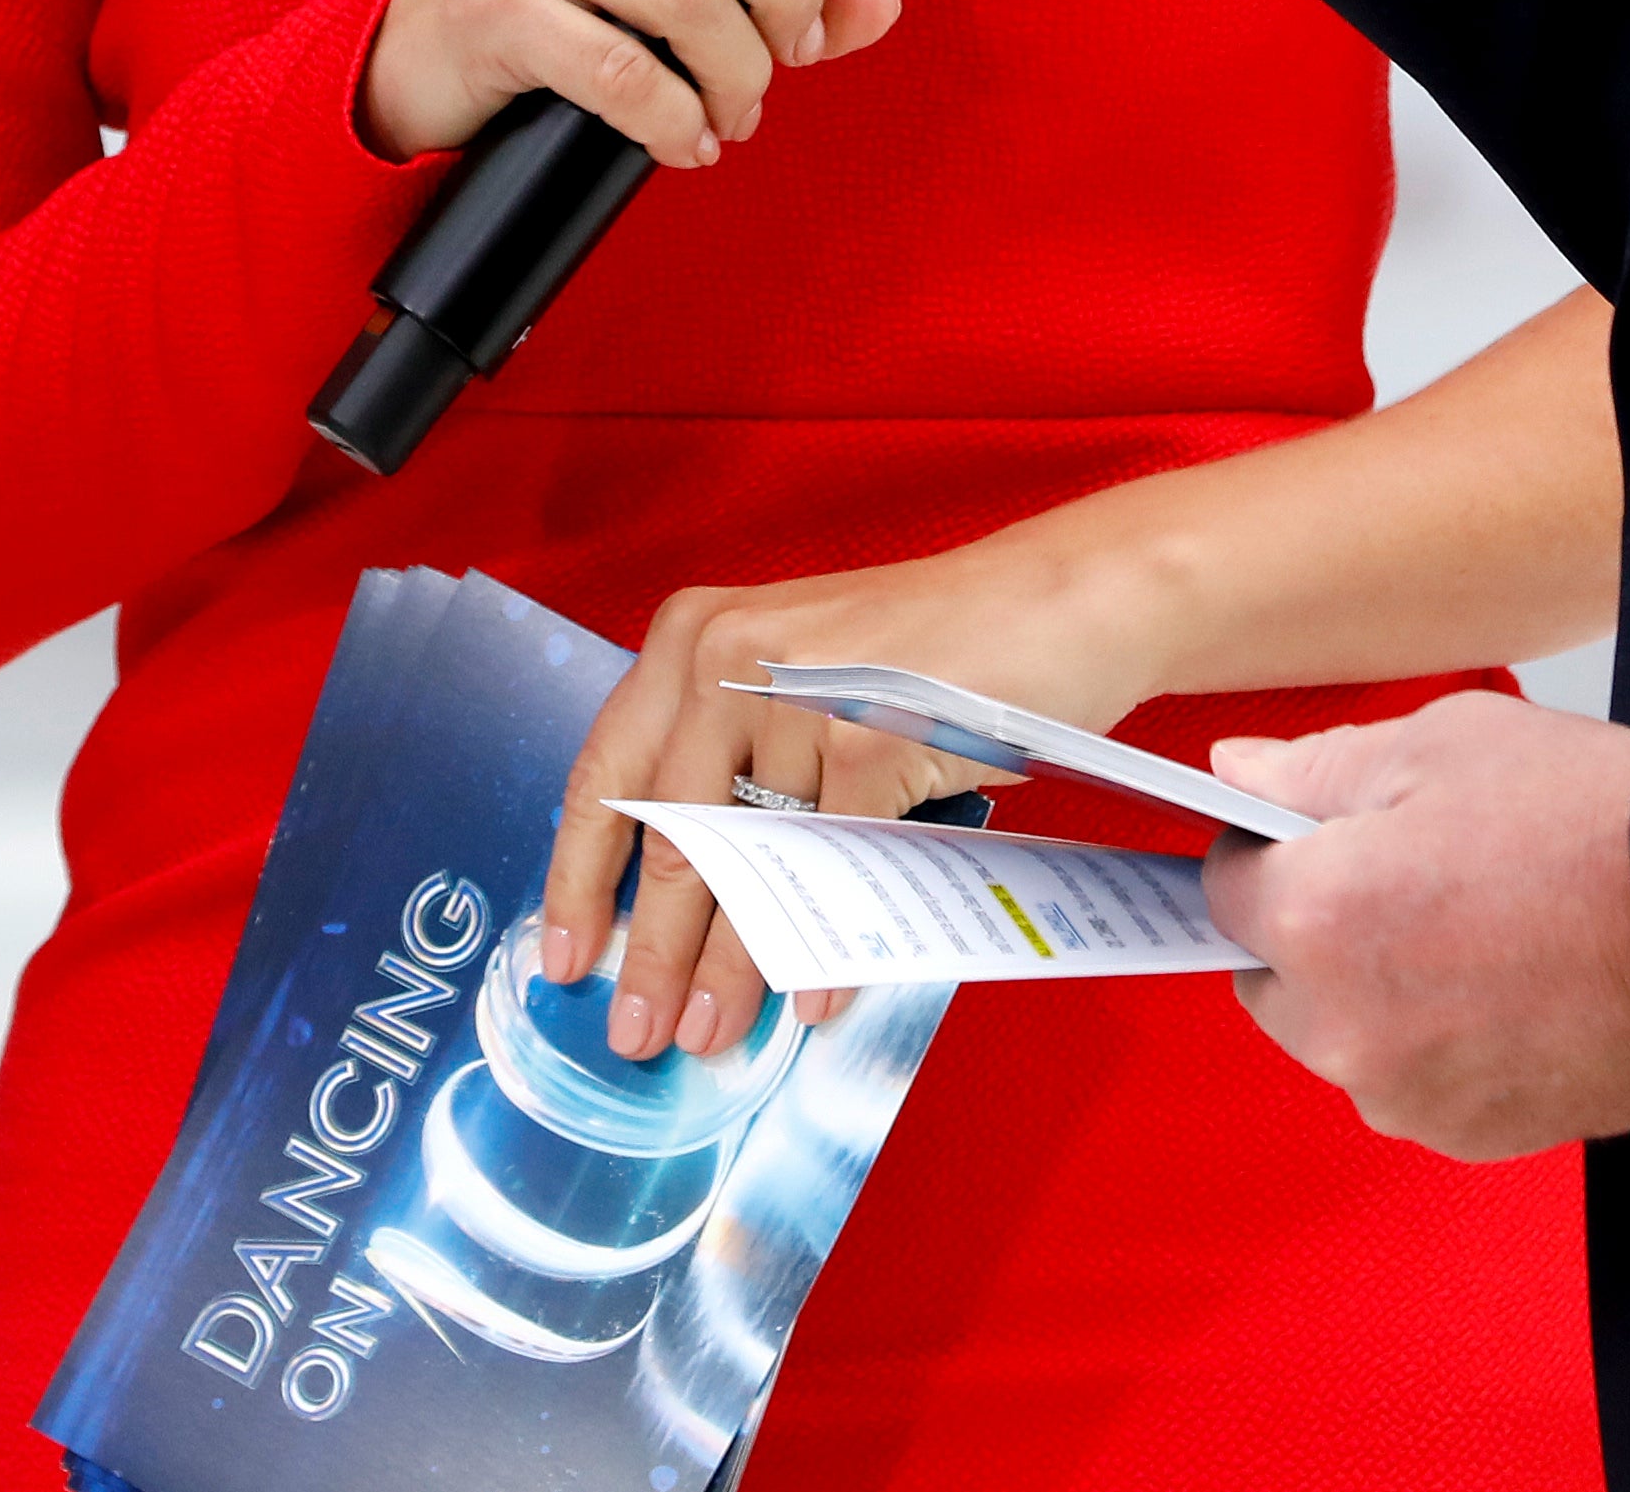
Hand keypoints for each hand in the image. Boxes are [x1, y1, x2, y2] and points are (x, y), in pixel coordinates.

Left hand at [539, 522, 1187, 1060]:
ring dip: (730, 964)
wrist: (1067, 597)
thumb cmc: (932, 653)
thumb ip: (742, 766)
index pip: (607, 774)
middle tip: (635, 1030)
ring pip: (749, 862)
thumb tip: (692, 907)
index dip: (579, 877)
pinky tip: (816, 996)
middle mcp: (727, 655)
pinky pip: (838, 865)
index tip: (562, 957)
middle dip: (649, 949)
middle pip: (669, 835)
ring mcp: (799, 694)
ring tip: (711, 1032)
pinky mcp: (871, 735)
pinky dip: (827, 942)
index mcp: (693, 638)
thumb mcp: (803, 685)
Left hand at [1196, 693, 1629, 1156]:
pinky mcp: (1474, 1137)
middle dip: (1308, 928)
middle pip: (1271, 978)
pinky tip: (1503, 985)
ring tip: (1465, 929)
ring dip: (1370, 992)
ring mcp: (1411, 1098)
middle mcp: (1346, 1031)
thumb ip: (1313, 769)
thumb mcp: (1437, 746)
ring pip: (1342, 1037)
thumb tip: (1233, 773)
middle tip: (1397, 875)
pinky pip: (1412, 1082)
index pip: (1223, 891)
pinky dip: (1434, 1042)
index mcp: (1317, 922)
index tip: (1311, 833)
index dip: (1264, 850)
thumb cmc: (1586, 821)